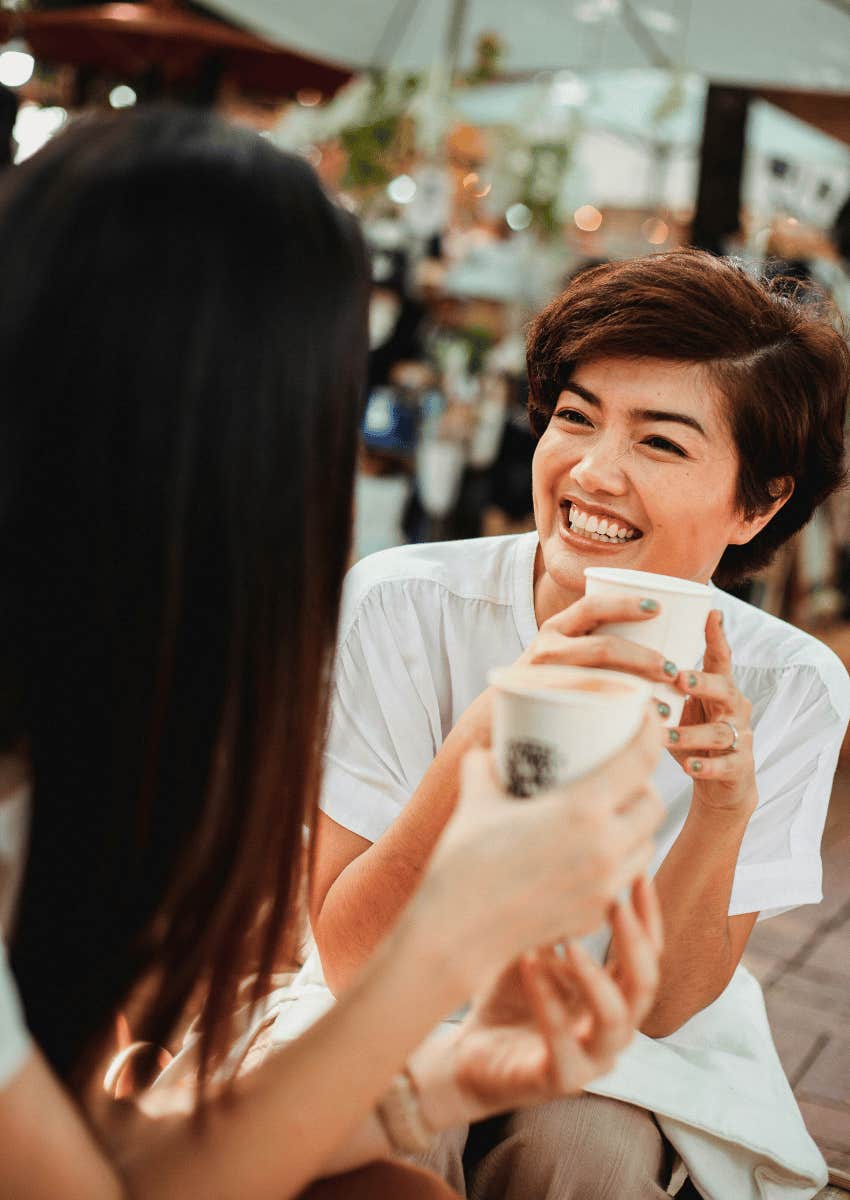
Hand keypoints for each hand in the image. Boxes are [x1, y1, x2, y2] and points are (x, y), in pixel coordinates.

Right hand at [417, 711, 664, 995]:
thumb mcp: (475, 800)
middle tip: (622, 776)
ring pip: (645, 846)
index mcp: (582, 810)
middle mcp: (604, 847)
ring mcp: (605, 886)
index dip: (651, 731)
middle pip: (653, 806)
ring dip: (637, 828)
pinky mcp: (595, 913)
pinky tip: (593, 857)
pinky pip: (623, 881)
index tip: (650, 716)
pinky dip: (617, 863)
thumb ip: (483, 768)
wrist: (457, 932)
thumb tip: (484, 753)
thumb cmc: (463, 862)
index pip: (639, 760)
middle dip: (644, 787)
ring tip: (612, 817)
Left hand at [428, 879, 661, 1121]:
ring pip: (615, 1019)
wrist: (469, 1054)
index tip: (639, 870)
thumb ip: (556, 915)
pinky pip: (563, 1043)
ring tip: (570, 939)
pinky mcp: (561, 1079)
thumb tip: (563, 853)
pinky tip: (529, 965)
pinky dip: (548, 1001)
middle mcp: (614, 1027)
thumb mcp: (535, 946)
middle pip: (645, 983)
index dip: (648, 913)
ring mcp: (592, 1057)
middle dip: (634, 938)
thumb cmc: (508, 996)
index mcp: (614, 993)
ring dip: (594, 975)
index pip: (648, 952)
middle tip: (614, 899)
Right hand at [449, 593, 674, 750]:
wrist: (493, 720)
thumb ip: (594, 642)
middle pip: (604, 649)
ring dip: (639, 691)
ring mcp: (545, 680)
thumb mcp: (562, 652)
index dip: (625, 603)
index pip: (592, 606)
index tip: (657, 608)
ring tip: (665, 705)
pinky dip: (621, 718)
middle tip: (673, 670)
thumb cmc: (546, 684)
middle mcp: (548, 649)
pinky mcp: (545, 710)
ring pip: (600, 682)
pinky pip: (589, 712)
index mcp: (556, 628)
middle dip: (644, 659)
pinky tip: (643, 727)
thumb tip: (656, 638)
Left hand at [669, 610, 756, 814]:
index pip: (720, 658)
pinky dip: (707, 765)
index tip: (711, 612)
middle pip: (725, 689)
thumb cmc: (693, 736)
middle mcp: (734, 708)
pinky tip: (689, 766)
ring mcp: (740, 737)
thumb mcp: (680, 706)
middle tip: (678, 679)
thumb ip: (663, 684)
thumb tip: (619, 655)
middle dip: (702, 682)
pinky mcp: (740, 767)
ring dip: (691, 733)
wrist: (721, 785)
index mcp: (719, 689)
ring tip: (666, 735)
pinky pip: (726, 765)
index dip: (717, 636)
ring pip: (721, 731)